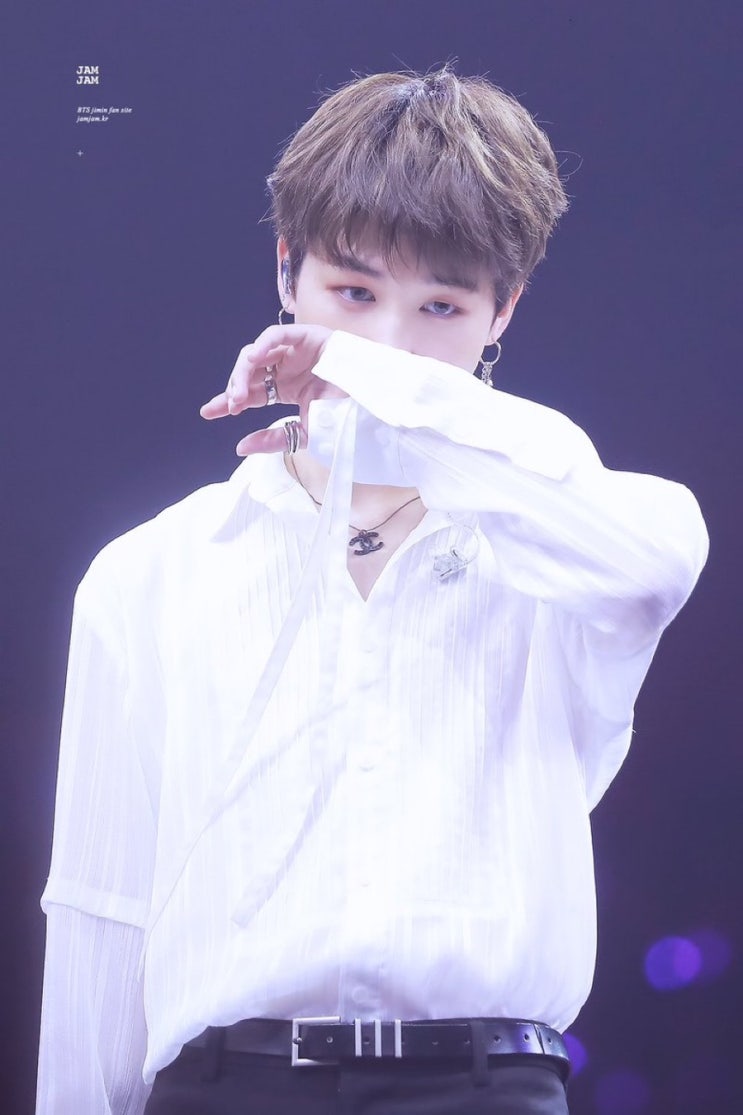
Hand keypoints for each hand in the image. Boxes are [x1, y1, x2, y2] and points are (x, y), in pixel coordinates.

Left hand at [200, 323, 345, 454]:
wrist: (373, 405)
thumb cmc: (345, 418)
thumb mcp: (304, 435)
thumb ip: (274, 440)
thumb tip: (240, 447)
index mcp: (285, 388)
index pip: (249, 392)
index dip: (227, 400)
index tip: (208, 412)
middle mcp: (287, 368)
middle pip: (249, 372)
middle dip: (235, 387)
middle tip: (232, 405)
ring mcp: (296, 352)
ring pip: (257, 353)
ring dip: (244, 371)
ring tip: (241, 392)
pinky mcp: (307, 337)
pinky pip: (277, 335)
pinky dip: (262, 344)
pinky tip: (254, 359)